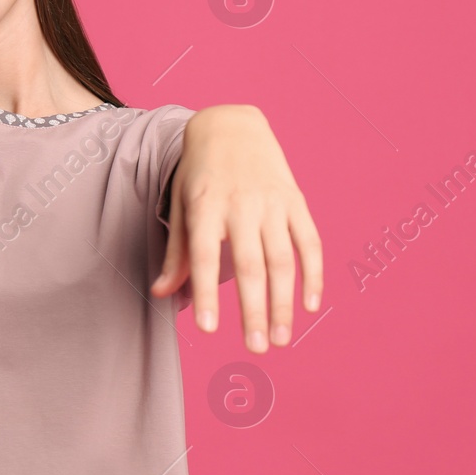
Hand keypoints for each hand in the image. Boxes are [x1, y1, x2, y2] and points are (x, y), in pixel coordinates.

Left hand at [149, 105, 322, 351]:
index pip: (205, 257)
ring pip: (282, 260)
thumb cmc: (200, 174)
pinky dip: (313, 274)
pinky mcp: (296, 201)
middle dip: (253, 311)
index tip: (206, 330)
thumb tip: (162, 295)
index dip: (206, 293)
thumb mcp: (181, 206)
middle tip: (256, 349)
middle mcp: (241, 205)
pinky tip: (310, 306)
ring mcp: (272, 202)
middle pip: (249, 265)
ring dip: (284, 303)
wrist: (231, 125)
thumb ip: (176, 253)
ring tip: (282, 339)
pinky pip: (309, 242)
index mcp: (206, 207)